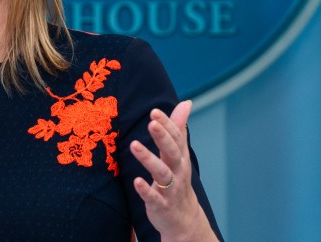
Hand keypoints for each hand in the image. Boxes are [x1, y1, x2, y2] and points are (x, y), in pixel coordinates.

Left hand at [130, 100, 217, 241]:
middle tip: (151, 123)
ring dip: (148, 159)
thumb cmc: (177, 179)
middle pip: (172, 152)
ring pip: (162, 173)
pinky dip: (146, 190)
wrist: (184, 218)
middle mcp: (177, 171)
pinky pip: (153, 197)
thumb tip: (186, 103)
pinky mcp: (161, 205)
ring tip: (134, 145)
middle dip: (163, 138)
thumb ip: (179, 129)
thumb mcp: (179, 154)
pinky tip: (136, 181)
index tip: (154, 112)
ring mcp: (170, 189)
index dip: (167, 125)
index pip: (176, 138)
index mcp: (180, 157)